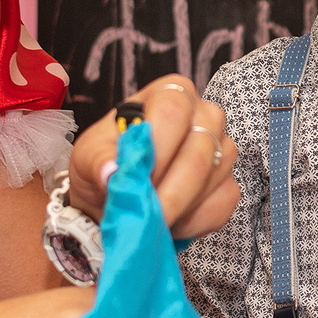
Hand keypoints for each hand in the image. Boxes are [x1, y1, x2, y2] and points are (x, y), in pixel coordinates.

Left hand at [65, 75, 240, 238]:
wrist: (115, 197)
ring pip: (211, 179)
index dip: (156, 149)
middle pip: (199, 150)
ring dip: (177, 207)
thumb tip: (111, 172)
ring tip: (150, 215)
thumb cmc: (105, 166)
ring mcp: (222, 150)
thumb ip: (97, 160)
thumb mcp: (87, 158)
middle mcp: (204, 115)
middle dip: (167, 190)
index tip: (137, 177)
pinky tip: (169, 222)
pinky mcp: (229, 185)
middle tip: (143, 211)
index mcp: (170, 95)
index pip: (173, 110)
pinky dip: (191, 222)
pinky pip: (220, 205)